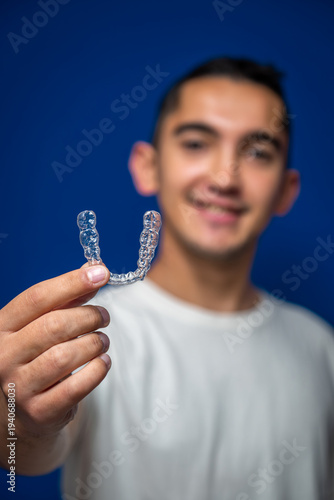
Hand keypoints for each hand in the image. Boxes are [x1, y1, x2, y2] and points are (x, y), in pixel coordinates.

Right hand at [0, 265, 110, 439]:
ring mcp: (18, 387)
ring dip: (94, 343)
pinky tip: (102, 362)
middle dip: (88, 316)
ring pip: (65, 356)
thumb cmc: (32, 358)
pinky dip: (97, 370)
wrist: (17, 412)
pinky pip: (77, 386)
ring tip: (102, 340)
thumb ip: (65, 300)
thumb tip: (94, 273)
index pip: (37, 298)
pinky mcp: (39, 411)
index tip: (101, 273)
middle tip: (104, 316)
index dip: (72, 282)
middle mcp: (4, 356)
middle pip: (54, 326)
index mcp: (2, 327)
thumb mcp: (38, 326)